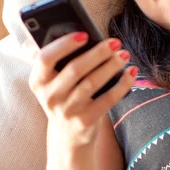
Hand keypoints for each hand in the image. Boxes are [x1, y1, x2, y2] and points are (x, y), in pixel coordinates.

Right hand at [26, 32, 137, 147]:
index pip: (45, 58)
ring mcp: (67, 110)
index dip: (64, 44)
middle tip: (115, 42)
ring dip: (112, 66)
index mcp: (38, 81)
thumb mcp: (55, 82)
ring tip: (124, 55)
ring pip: (92, 82)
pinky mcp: (85, 121)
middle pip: (75, 69)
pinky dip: (122, 84)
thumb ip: (63, 61)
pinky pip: (107, 99)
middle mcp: (49, 97)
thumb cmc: (66, 96)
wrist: (68, 135)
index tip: (84, 34)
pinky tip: (131, 73)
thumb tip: (90, 38)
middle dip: (98, 53)